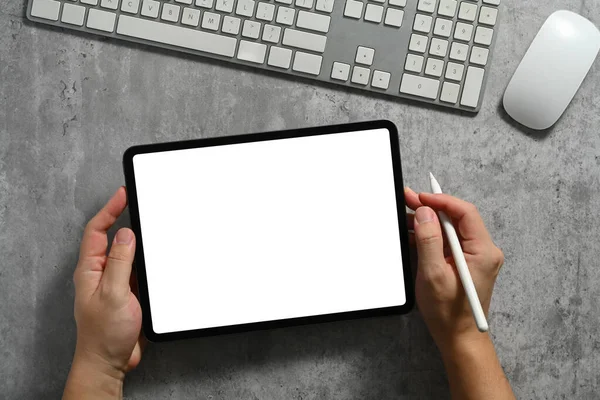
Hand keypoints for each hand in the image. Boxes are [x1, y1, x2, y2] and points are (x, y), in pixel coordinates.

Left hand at [64, 187, 143, 398]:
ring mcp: (115, 283)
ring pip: (126, 253)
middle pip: (110, 238)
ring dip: (137, 239)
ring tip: (149, 223)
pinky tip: (156, 256)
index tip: (123, 194)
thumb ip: (120, 262)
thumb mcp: (114, 293)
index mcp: (90, 270)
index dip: (110, 210)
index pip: (96, 231)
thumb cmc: (105, 334)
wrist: (111, 361)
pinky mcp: (128, 293)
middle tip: (136, 201)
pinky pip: (137, 269)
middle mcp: (101, 273)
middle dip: (122, 217)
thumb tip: (126, 234)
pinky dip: (146, 259)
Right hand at [405, 187, 503, 352]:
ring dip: (429, 222)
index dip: (441, 201)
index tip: (420, 197)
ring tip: (407, 215)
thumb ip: (429, 240)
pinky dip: (432, 235)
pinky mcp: (465, 262)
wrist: (458, 337)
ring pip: (451, 229)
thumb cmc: (448, 312)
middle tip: (408, 199)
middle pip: (457, 219)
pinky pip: (449, 241)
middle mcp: (483, 250)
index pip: (465, 213)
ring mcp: (475, 256)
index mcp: (483, 251)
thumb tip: (425, 213)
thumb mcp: (433, 274)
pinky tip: (415, 233)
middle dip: (431, 208)